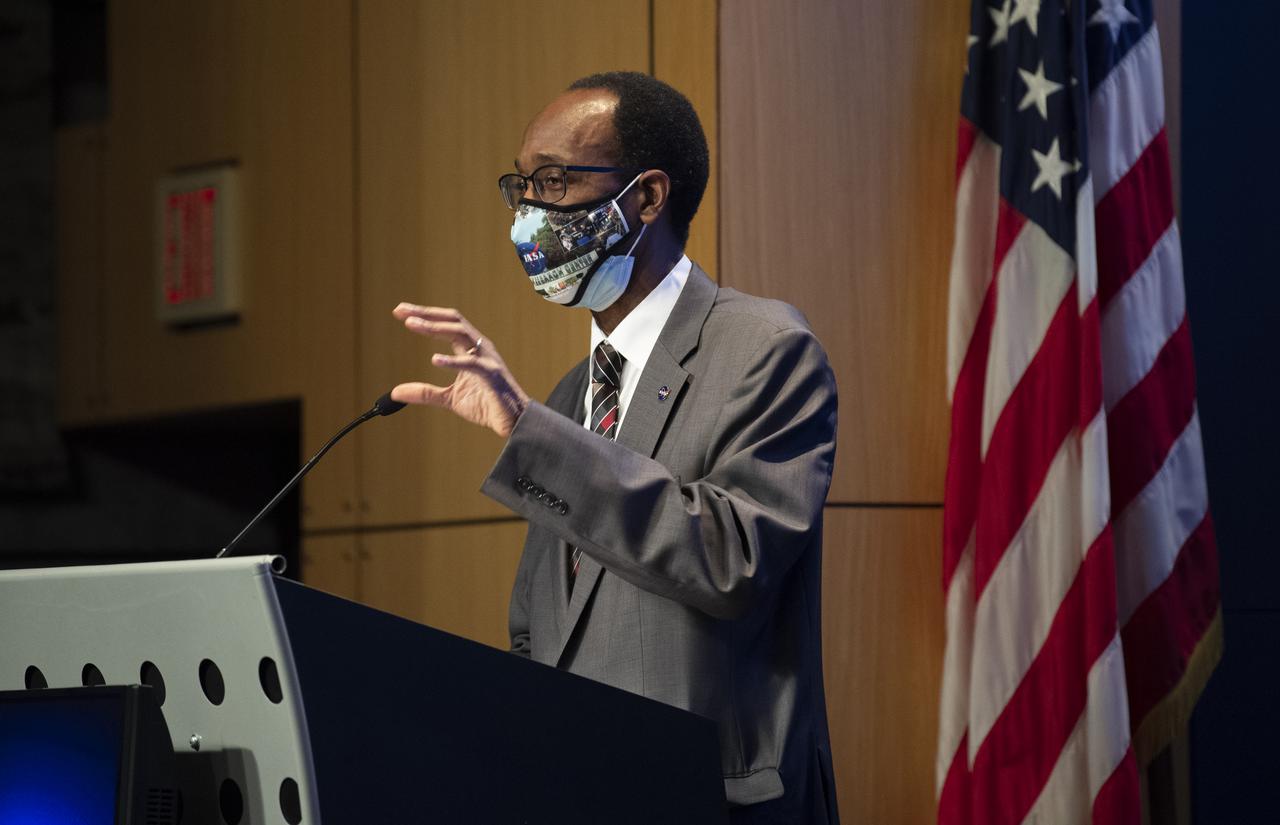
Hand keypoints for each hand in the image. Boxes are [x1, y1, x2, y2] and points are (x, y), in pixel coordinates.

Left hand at [390, 304, 529, 437]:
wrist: (513, 421)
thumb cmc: (486, 405)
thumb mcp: (449, 398)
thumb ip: (424, 393)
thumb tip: (395, 394)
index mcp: (469, 349)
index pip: (446, 324)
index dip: (425, 316)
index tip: (401, 311)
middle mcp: (479, 348)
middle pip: (452, 320)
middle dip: (426, 313)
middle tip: (401, 310)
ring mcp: (486, 359)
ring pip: (461, 333)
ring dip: (435, 327)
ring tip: (413, 324)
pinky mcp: (491, 375)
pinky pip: (471, 364)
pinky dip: (452, 361)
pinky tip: (434, 360)